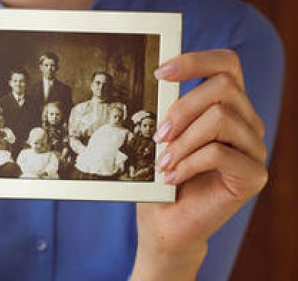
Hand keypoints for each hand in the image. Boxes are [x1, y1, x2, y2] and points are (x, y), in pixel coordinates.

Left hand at [131, 50, 266, 280]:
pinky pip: (220, 153)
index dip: (196, 60)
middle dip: (182, 108)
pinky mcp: (253, 176)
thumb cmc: (161, 179)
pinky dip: (188, 163)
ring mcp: (253, 149)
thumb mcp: (162, 137)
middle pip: (224, 87)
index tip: (160, 72)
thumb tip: (161, 79)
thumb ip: (170, 109)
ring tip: (163, 163)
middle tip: (158, 135)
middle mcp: (246, 123)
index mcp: (227, 107)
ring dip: (182, 141)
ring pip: (221, 118)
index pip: (227, 64)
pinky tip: (172, 178)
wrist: (166, 224)